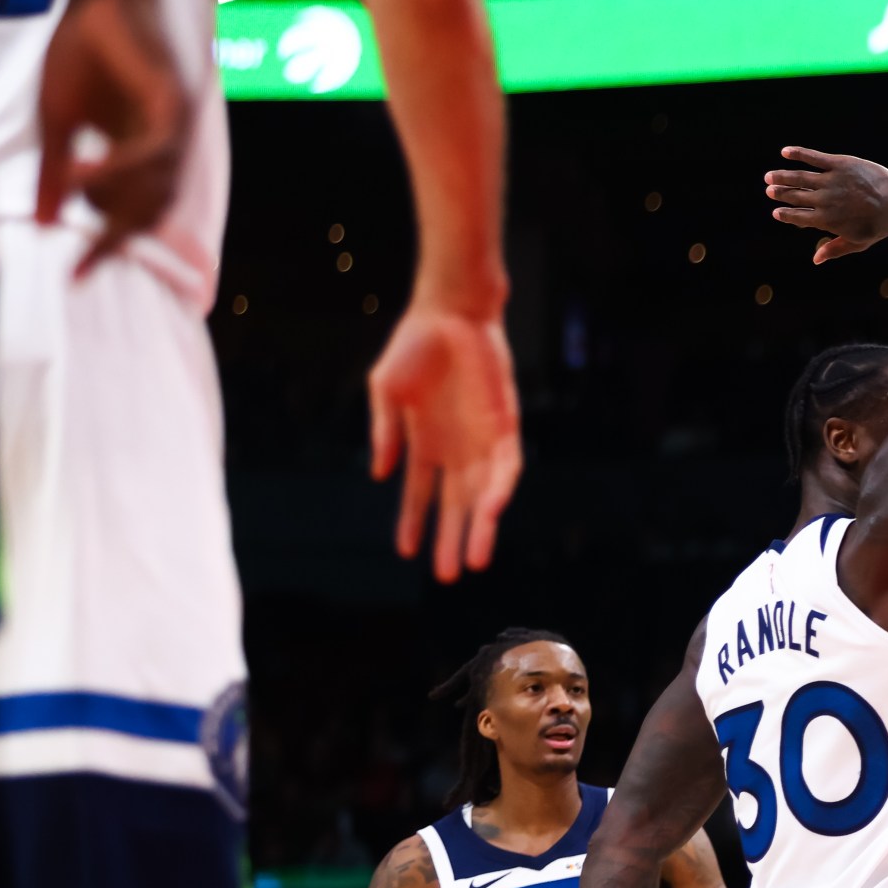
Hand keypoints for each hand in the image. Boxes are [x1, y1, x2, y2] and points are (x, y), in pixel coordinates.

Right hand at [35, 0, 192, 273]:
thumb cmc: (82, 56)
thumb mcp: (57, 123)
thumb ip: (54, 174)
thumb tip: (41, 225)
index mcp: (138, 162)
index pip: (131, 218)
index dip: (107, 249)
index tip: (76, 278)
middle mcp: (165, 153)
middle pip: (151, 213)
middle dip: (116, 238)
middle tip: (84, 259)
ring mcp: (175, 131)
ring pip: (158, 189)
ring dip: (114, 198)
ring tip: (70, 188)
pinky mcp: (175, 105)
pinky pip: (157, 150)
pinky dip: (123, 165)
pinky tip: (86, 169)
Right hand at [368, 301, 522, 581]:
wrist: (450, 311)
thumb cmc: (414, 345)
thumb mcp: (386, 391)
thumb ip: (385, 432)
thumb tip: (380, 475)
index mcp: (424, 442)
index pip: (419, 494)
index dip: (413, 522)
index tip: (406, 552)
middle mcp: (455, 448)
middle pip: (455, 505)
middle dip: (452, 539)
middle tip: (448, 576)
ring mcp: (481, 439)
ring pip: (483, 495)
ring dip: (479, 528)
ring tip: (474, 560)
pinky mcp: (505, 426)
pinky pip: (506, 466)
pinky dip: (499, 490)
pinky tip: (491, 513)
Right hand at [764, 148, 887, 263]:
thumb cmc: (878, 227)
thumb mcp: (856, 243)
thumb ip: (834, 249)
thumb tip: (815, 260)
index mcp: (825, 220)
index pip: (799, 217)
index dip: (786, 215)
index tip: (776, 212)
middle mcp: (823, 201)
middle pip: (796, 196)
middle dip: (780, 194)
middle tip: (769, 190)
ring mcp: (831, 181)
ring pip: (800, 177)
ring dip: (783, 176)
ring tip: (769, 176)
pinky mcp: (839, 164)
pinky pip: (814, 157)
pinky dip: (798, 154)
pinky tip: (785, 152)